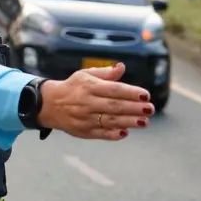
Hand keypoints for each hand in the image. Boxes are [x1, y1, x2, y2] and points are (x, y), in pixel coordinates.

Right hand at [36, 63, 153, 140]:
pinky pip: (100, 134)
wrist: (50, 104)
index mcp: (89, 86)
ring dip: (129, 122)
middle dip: (134, 108)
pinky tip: (126, 132)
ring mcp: (85, 118)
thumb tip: (122, 67)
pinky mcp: (83, 131)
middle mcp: (87, 102)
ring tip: (145, 122)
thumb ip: (105, 73)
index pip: (114, 90)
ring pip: (110, 121)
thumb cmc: (73, 87)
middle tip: (150, 109)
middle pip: (114, 106)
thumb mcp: (85, 74)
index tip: (146, 95)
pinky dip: (113, 134)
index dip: (131, 93)